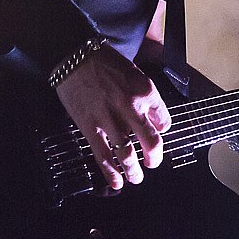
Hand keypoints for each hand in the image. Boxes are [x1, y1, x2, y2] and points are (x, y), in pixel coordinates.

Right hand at [54, 43, 171, 189]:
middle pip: (151, 143)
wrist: (73, 56)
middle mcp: (130, 107)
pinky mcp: (90, 127)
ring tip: (136, 177)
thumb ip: (146, 97)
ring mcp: (109, 119)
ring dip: (134, 171)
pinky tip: (117, 182)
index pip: (164, 121)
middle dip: (154, 159)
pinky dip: (111, 173)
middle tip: (152, 163)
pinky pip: (103, 155)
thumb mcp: (134, 72)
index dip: (163, 132)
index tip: (158, 135)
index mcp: (145, 91)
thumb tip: (154, 120)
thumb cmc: (103, 61)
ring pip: (127, 155)